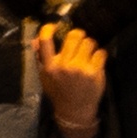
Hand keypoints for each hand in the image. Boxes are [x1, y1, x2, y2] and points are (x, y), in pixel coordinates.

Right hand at [39, 22, 107, 137]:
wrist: (75, 111)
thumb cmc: (59, 92)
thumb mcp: (45, 77)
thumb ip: (40, 58)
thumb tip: (35, 40)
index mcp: (50, 66)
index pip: (46, 41)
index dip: (49, 29)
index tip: (53, 27)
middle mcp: (65, 66)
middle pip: (74, 36)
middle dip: (78, 36)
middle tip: (79, 41)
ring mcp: (80, 68)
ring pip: (89, 42)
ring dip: (90, 46)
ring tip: (88, 53)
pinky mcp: (95, 72)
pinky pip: (101, 53)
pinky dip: (100, 55)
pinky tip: (96, 62)